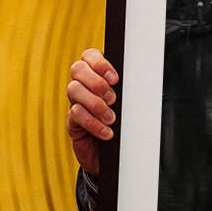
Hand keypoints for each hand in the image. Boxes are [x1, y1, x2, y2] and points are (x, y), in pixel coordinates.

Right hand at [66, 49, 118, 175]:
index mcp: (98, 75)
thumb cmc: (124, 124)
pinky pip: (76, 114)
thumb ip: (128, 90)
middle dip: (97, 82)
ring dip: (96, 104)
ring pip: (74, 90)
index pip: (90, 55)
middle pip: (78, 69)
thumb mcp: (128, 104)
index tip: (115, 78)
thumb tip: (139, 81)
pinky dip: (93, 123)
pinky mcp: (72, 122)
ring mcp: (75, 102)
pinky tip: (106, 132)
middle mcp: (84, 86)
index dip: (99, 63)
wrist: (115, 154)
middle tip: (113, 99)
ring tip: (111, 118)